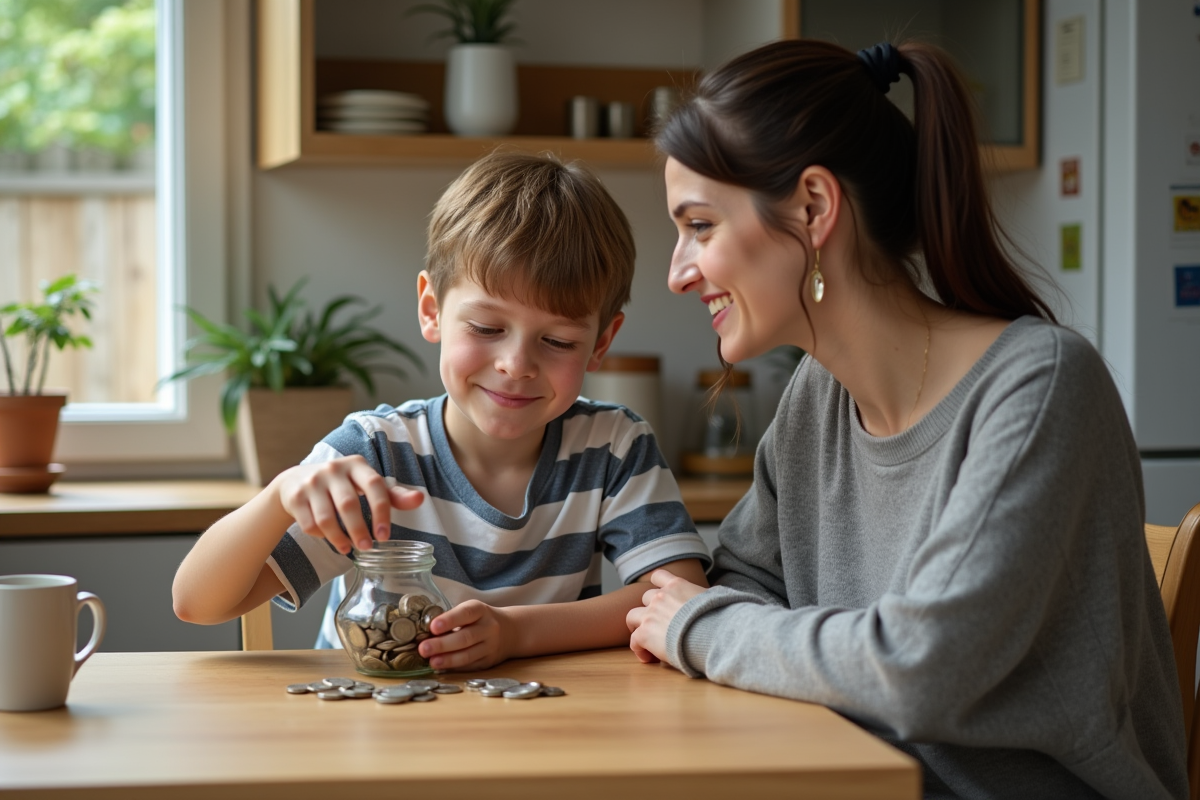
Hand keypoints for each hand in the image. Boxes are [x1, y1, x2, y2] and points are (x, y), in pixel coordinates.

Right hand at [273, 456, 423, 553]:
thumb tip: (420, 499)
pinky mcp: (294, 496)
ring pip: (326, 517)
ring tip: (348, 549)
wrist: (297, 481)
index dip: (382, 511)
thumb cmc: (342, 486)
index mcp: (357, 464)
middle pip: (348, 504)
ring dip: (338, 538)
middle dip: (359, 530)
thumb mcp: (366, 485)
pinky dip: (321, 536)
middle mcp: (333, 469)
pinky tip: (329, 538)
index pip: (375, 485)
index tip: (385, 536)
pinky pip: (309, 524)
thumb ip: (392, 495)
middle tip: (367, 548)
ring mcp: (311, 481)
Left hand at [418, 600, 513, 671]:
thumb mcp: (470, 611)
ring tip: (432, 662)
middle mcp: (488, 627)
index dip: (449, 620)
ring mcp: (490, 646)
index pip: (465, 614)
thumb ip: (452, 619)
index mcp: (480, 610)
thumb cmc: (479, 619)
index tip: (433, 627)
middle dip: (443, 644)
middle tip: (423, 649)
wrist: (510, 631)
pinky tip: (442, 668)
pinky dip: (455, 667)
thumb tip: (423, 632)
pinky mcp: (488, 661)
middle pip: (465, 637)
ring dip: (448, 660)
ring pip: (468, 655)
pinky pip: (470, 665)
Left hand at [626, 569, 706, 664]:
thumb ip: (704, 596)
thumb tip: (712, 599)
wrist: (713, 635)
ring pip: (632, 616)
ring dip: (638, 626)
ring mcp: (651, 613)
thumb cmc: (719, 620)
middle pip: (646, 598)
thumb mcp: (712, 599)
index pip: (658, 576)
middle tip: (658, 625)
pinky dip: (638, 648)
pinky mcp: (645, 632)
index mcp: (677, 585)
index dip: (657, 587)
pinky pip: (634, 639)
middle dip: (650, 610)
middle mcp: (661, 596)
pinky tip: (648, 658)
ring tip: (646, 640)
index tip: (660, 598)